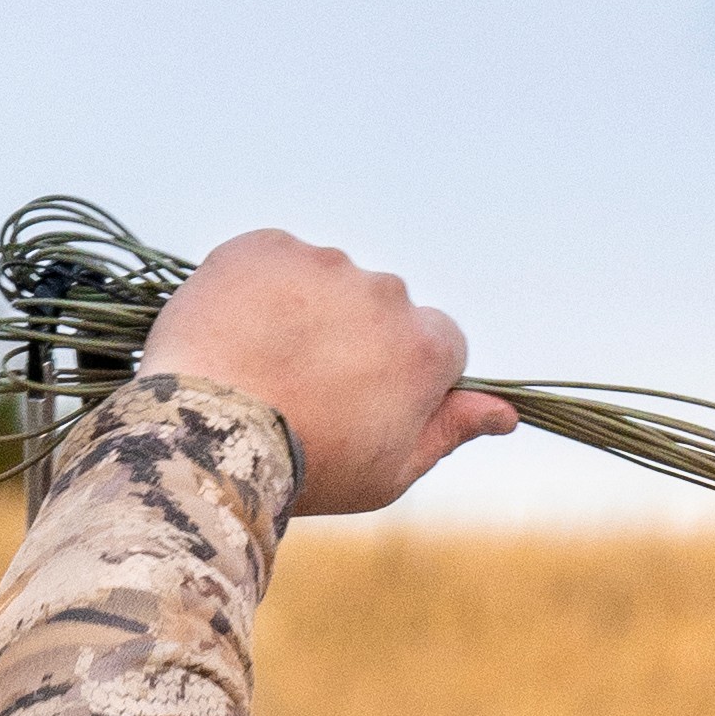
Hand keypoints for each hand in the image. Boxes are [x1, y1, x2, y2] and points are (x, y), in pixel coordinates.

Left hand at [136, 231, 514, 516]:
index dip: (410, 375)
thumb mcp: (393, 470)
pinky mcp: (265, 245)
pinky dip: (265, 288)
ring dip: (311, 310)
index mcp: (426, 347)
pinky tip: (243, 332)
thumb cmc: (310, 466)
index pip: (442, 344)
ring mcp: (323, 263)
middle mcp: (384, 292)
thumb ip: (450, 431)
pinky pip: (277, 259)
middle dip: (360, 337)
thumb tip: (504, 414)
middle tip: (312, 387)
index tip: (374, 402)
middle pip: (386, 308)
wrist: (210, 429)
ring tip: (269, 361)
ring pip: (330, 281)